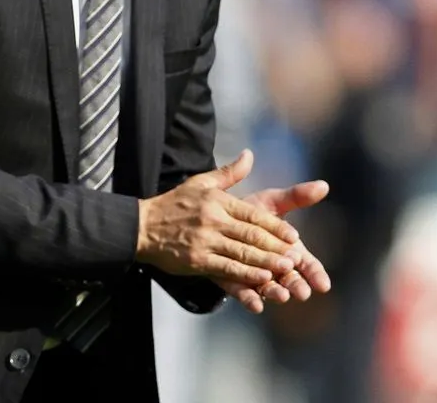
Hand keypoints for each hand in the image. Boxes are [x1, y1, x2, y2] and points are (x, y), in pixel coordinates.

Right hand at [136, 150, 300, 287]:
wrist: (141, 226)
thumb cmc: (173, 204)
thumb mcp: (201, 183)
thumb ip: (229, 173)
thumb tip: (249, 155)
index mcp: (218, 201)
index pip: (252, 214)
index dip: (275, 227)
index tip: (294, 236)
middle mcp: (213, 220)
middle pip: (251, 235)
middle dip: (276, 248)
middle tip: (296, 258)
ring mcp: (205, 241)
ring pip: (241, 254)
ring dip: (266, 263)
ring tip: (285, 271)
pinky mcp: (197, 260)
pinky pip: (225, 269)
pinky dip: (245, 276)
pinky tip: (261, 280)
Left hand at [218, 180, 331, 313]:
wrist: (214, 218)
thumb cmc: (248, 212)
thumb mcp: (272, 202)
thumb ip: (295, 196)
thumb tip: (324, 185)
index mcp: (287, 249)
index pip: (306, 264)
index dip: (314, 273)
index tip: (323, 284)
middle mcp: (273, 266)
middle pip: (289, 279)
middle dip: (296, 285)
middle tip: (302, 292)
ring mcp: (254, 276)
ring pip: (268, 287)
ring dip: (275, 293)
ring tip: (282, 296)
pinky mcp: (233, 281)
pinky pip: (242, 292)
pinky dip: (249, 299)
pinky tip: (256, 306)